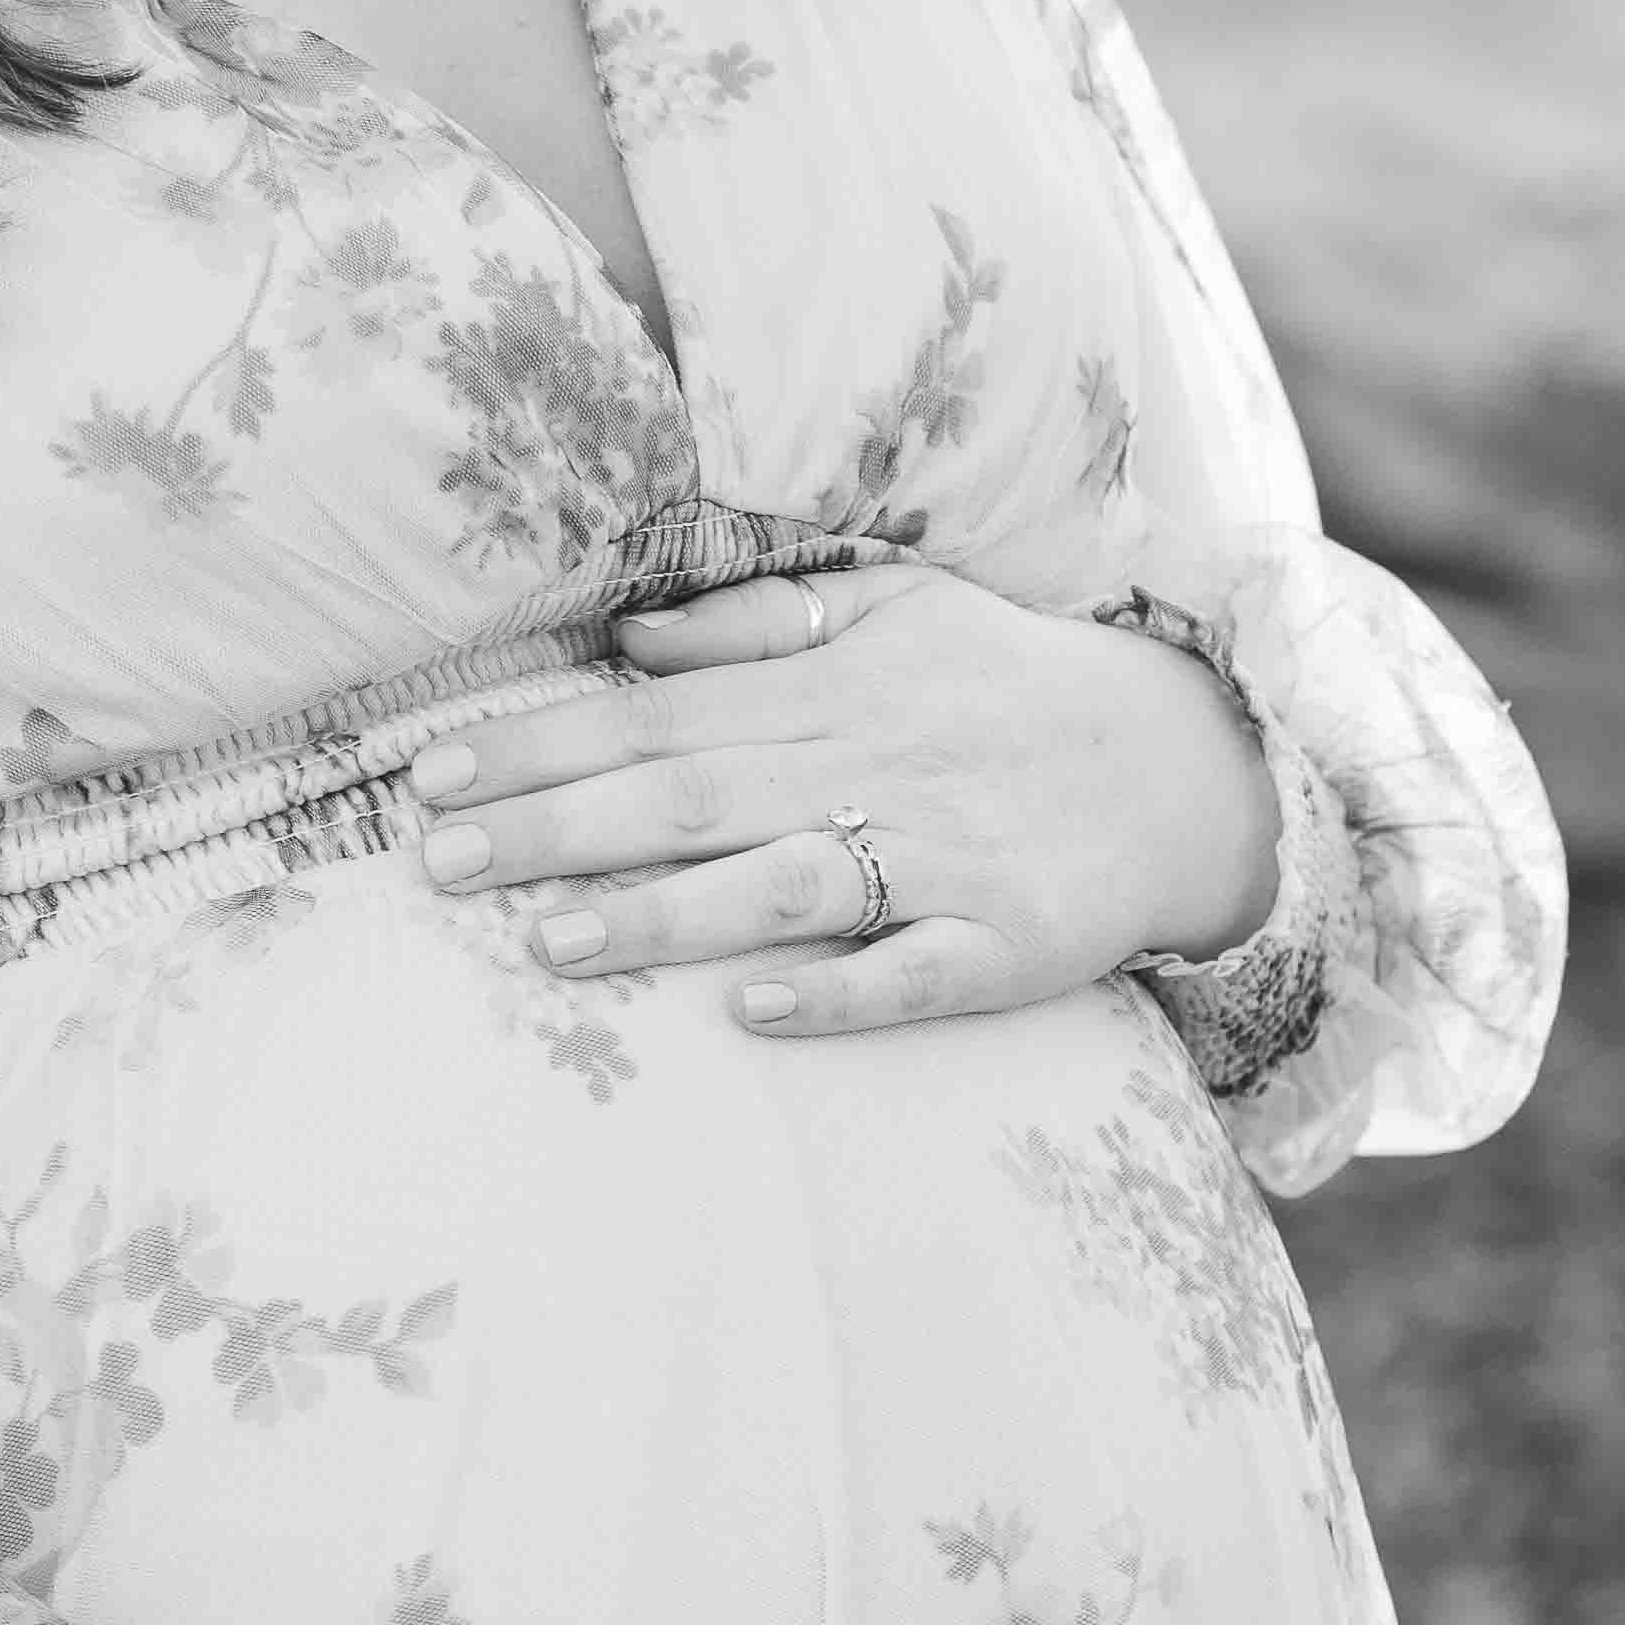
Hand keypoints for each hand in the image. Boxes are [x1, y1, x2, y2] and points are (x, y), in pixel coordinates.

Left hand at [405, 558, 1276, 1043]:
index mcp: (832, 689)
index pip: (658, 715)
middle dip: (560, 827)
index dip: (543, 744)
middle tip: (440, 859)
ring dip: (665, 914)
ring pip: (784, 885)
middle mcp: (873, 767)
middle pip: (694, 796)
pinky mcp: (1007, 944)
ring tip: (548, 940)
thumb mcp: (897, 609)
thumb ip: (759, 622)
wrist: (1192, 761)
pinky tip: (755, 1014)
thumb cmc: (1011, 685)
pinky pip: (916, 972)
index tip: (432, 773)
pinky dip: (839, 990)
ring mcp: (942, 860)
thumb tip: (625, 638)